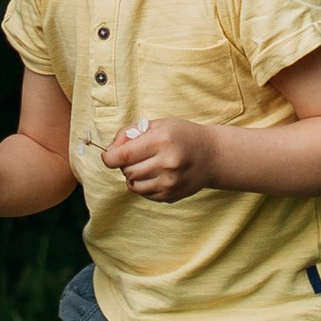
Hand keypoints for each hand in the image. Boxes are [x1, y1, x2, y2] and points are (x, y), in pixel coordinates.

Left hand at [102, 112, 222, 201]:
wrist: (212, 155)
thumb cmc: (182, 135)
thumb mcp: (158, 124)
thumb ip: (131, 133)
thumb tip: (110, 151)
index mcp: (162, 141)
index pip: (123, 156)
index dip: (109, 157)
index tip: (108, 156)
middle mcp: (167, 163)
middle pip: (127, 170)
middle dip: (125, 164)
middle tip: (137, 156)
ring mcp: (170, 182)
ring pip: (133, 185)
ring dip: (133, 176)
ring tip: (145, 166)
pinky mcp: (171, 195)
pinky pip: (144, 194)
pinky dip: (144, 185)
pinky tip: (155, 175)